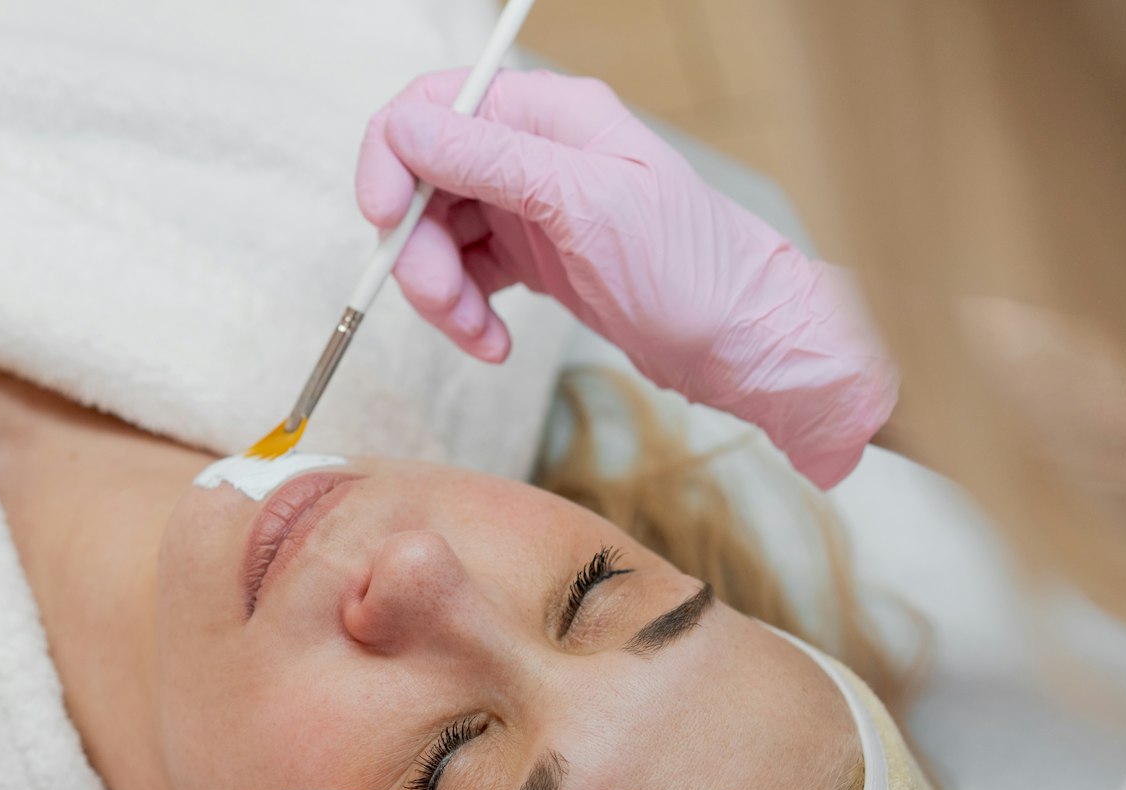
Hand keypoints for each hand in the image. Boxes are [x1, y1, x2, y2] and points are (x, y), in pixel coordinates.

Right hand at [356, 69, 895, 487]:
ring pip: (439, 238)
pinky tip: (494, 343)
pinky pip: (468, 278)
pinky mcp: (533, 259)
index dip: (392, 163)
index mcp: (548, 116)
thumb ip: (492, 162)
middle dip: (419, 251)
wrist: (742, 343)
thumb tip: (407, 128)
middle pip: (425, 184)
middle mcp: (534, 154)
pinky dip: (466, 315)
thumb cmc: (692, 269)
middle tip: (444, 304)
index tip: (383, 224)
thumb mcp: (586, 205)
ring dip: (442, 294)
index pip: (433, 110)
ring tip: (479, 338)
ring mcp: (531, 208)